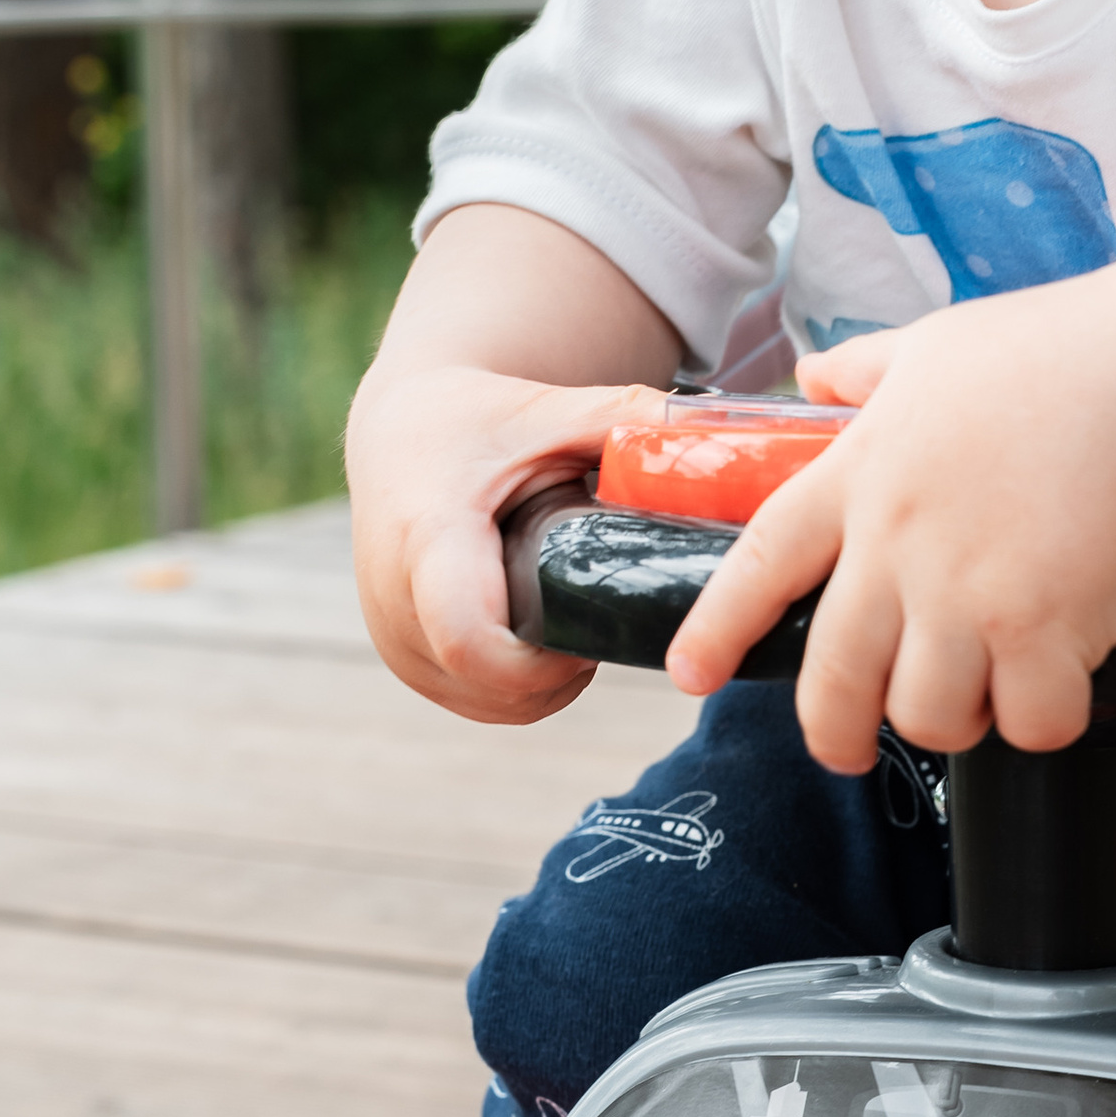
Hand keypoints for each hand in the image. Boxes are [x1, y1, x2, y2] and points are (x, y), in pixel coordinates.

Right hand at [347, 359, 664, 723]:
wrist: (398, 434)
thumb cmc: (474, 420)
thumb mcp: (547, 411)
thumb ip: (626, 420)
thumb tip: (721, 430)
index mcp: (429, 539)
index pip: (472, 642)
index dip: (546, 661)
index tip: (596, 628)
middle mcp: (395, 602)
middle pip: (496, 686)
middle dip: (565, 670)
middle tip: (605, 616)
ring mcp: (394, 640)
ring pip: (491, 704)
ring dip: (546, 684)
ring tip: (579, 622)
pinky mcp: (402, 658)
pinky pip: (474, 701)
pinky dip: (518, 689)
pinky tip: (548, 641)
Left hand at [663, 283, 1115, 773]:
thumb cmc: (1070, 351)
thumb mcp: (941, 342)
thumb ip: (870, 370)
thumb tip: (816, 371)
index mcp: (863, 473)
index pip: (761, 562)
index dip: (719, 627)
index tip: (690, 677)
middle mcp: (899, 542)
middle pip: (833, 678)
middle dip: (837, 732)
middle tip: (856, 748)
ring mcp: (967, 590)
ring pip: (925, 716)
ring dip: (959, 721)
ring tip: (995, 691)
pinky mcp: (1043, 627)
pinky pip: (1027, 722)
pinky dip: (1047, 721)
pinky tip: (1068, 688)